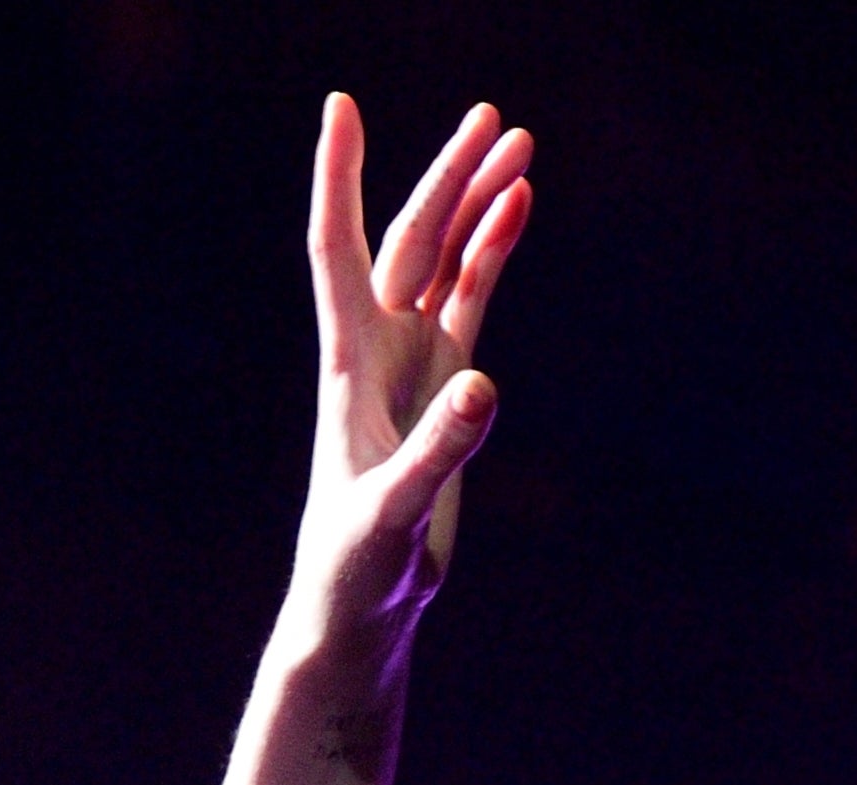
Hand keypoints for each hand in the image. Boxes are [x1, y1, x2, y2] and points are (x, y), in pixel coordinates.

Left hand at [290, 94, 532, 663]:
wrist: (360, 606)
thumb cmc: (356, 567)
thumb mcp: (396, 514)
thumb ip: (440, 451)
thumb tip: (483, 387)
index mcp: (348, 365)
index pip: (338, 249)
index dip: (338, 178)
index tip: (340, 106)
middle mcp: (377, 350)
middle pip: (409, 240)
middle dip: (447, 177)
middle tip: (493, 116)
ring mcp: (412, 364)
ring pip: (444, 261)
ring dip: (475, 204)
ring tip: (518, 143)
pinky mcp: (444, 388)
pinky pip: (468, 300)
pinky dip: (489, 254)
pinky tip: (515, 208)